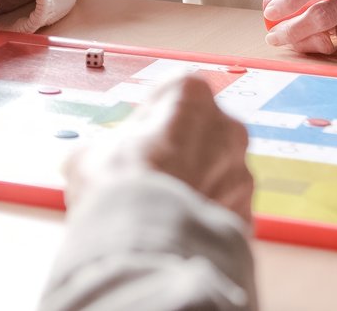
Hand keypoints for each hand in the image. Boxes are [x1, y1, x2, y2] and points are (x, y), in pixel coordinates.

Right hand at [63, 73, 252, 222]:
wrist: (147, 245)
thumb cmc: (121, 186)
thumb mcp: (90, 153)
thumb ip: (108, 148)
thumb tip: (98, 162)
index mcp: (192, 96)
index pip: (176, 91)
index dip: (154, 114)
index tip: (138, 132)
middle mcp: (227, 128)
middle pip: (201, 131)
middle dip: (179, 148)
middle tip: (148, 170)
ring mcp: (241, 173)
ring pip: (215, 170)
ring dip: (194, 182)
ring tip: (158, 205)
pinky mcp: (246, 213)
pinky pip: (222, 206)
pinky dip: (203, 213)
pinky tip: (174, 225)